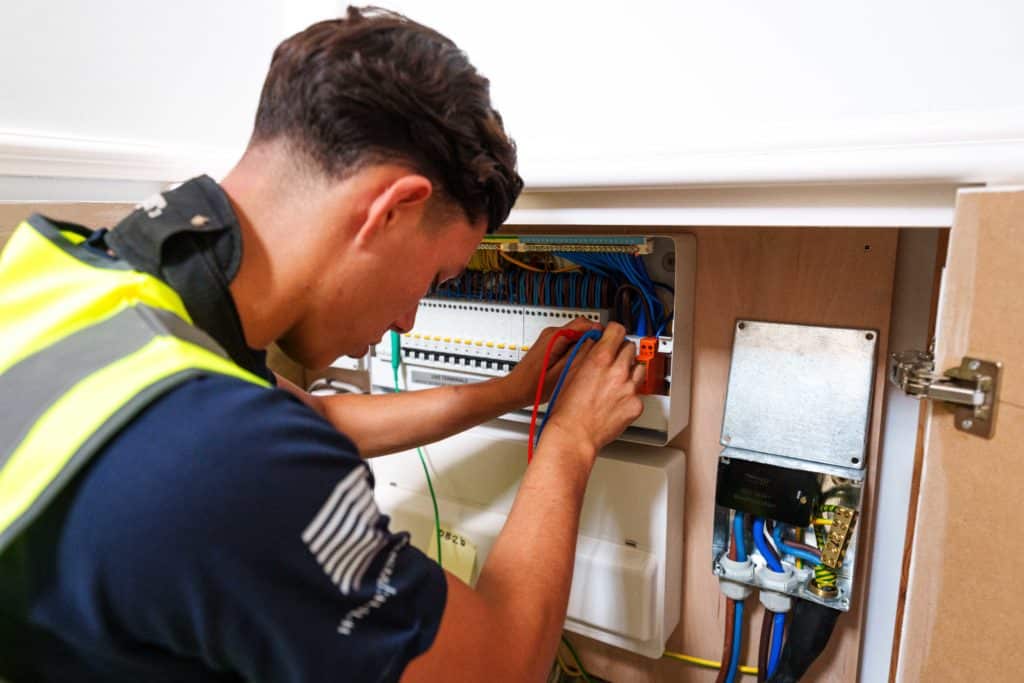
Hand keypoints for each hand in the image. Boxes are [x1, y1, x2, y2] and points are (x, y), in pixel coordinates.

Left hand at [501, 317, 601, 407]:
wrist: (515, 389)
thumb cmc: (532, 386)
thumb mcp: (561, 375)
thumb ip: (578, 357)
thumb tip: (596, 344)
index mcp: (555, 338)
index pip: (585, 324)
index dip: (601, 333)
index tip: (610, 343)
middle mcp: (552, 333)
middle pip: (582, 325)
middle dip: (596, 337)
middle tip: (606, 353)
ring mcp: (551, 337)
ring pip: (578, 332)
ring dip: (588, 342)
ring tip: (595, 359)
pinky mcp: (551, 343)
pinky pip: (571, 339)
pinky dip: (579, 347)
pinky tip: (582, 361)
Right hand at [539, 322, 644, 456]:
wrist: (574, 435)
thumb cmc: (567, 409)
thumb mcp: (569, 372)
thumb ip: (585, 352)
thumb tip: (593, 342)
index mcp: (600, 359)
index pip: (617, 330)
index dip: (613, 331)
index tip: (613, 335)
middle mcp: (618, 371)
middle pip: (630, 347)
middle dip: (621, 351)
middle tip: (613, 360)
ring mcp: (629, 388)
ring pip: (639, 368)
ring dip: (629, 371)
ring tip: (616, 381)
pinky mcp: (636, 404)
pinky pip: (638, 392)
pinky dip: (629, 393)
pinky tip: (616, 400)